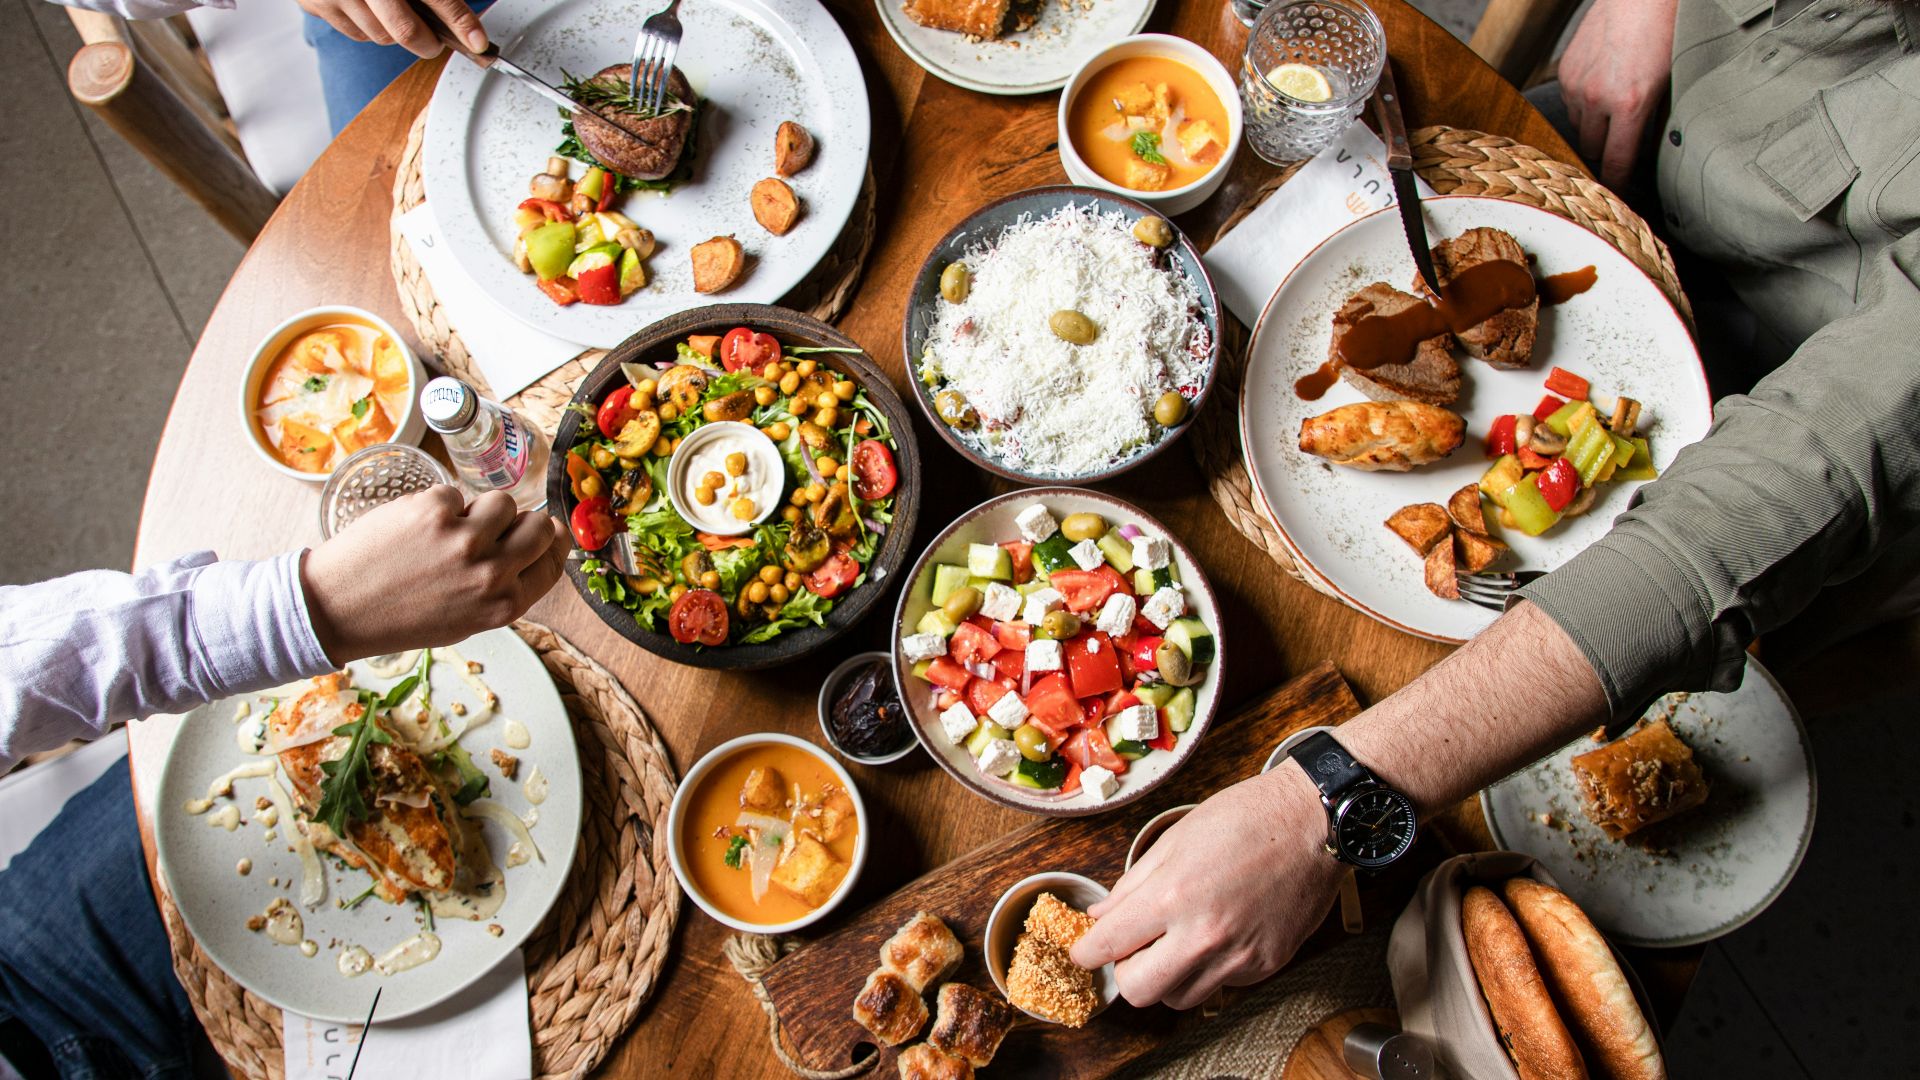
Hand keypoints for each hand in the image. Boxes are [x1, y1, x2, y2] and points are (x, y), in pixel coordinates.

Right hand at [297, 0, 487, 58]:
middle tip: (435, 42)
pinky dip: (367, 27)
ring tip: (392, 9)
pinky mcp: (315, 3)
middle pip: (405, 31)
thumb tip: (460, 20)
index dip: (461, 22)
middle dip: (427, 42)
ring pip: (380, 37)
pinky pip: (355, 33)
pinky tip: (367, 7)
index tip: (479, 44)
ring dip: (393, 32)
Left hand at [301, 486, 566, 662]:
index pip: (552, 562)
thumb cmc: (401, 618)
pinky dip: (437, 507)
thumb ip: (502, 588)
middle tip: (496, 525)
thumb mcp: (466, 619)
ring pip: (502, 501)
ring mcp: (464, 538)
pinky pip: (454, 494)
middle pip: (538, 525)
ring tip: (448, 529)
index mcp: (504, 605)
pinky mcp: (434, 509)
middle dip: (521, 521)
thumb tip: (532, 541)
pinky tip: (414, 529)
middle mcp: (491, 573)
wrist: (337, 608)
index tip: (544, 531)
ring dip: (479, 510)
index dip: (551, 542)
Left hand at [1069, 764, 1346, 1008]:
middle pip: (1139, 990)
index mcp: (1173, 895)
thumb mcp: (1176, 838)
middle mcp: (1204, 934)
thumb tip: (1102, 915)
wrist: (1312, 822)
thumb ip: (1134, 883)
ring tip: (1174, 942)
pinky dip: (1208, 970)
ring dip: (1166, 977)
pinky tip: (1215, 936)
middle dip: (1125, 972)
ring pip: (1179, 998)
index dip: (1086, 951)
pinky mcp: (1266, 965)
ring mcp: (1238, 955)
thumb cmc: (1246, 818)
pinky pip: (1220, 987)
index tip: (1086, 948)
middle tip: (1132, 948)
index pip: (1108, 946)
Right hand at [1557, 0, 1677, 189]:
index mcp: (1629, 104)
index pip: (1617, 164)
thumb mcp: (1672, 81)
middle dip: (1604, 152)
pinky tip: (1602, 86)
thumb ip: (1656, 119)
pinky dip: (1584, 102)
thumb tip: (1649, 150)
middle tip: (1619, 149)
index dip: (1618, 185)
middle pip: (1591, 150)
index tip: (1619, 196)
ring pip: (1578, 126)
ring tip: (1613, 108)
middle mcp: (1597, 98)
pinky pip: (1571, 102)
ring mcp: (1577, 84)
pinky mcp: (1566, 70)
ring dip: (1593, 125)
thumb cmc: (1668, 30)